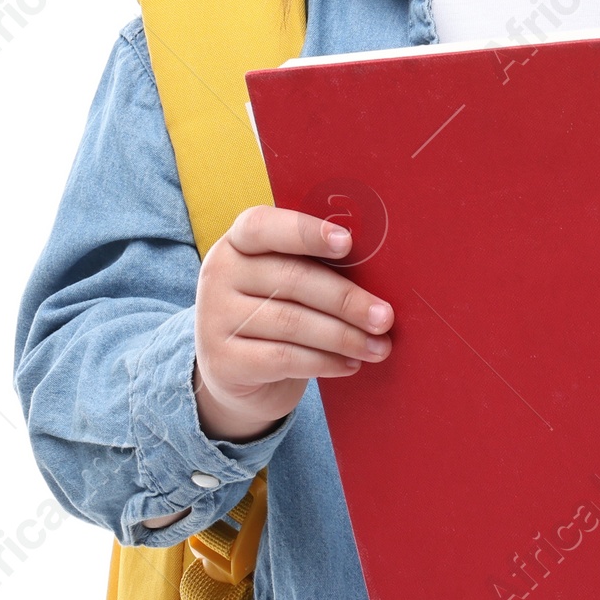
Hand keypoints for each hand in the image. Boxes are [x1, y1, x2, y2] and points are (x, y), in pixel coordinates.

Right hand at [193, 208, 393, 441]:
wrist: (236, 374)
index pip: (263, 225)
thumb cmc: (277, 311)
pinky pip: (283, 358)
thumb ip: (315, 266)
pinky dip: (324, 362)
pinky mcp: (222, 362)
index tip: (347, 243)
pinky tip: (350, 365)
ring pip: (291, 322)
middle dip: (346, 300)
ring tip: (378, 347)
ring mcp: (214, 319)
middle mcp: (219, 274)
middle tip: (385, 317)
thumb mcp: (285, 281)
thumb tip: (382, 270)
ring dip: (344, 336)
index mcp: (238, 241)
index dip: (305, 232)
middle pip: (292, 279)